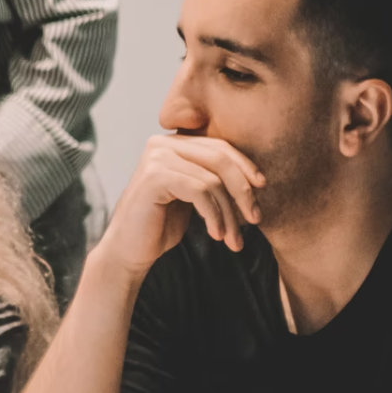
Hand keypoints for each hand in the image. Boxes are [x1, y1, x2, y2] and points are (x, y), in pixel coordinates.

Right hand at [93, 134, 263, 276]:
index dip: (245, 167)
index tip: (262, 189)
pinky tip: (216, 235)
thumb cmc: (161, 224)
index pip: (219, 147)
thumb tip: (255, 177)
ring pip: (212, 180)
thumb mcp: (193, 196)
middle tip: (255, 218)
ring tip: (232, 239)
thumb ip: (211, 177)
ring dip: (228, 213)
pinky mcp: (154, 176)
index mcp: (172, 143)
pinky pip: (199, 191)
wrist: (129, 250)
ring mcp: (156, 157)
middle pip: (220, 158)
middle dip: (242, 191)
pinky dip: (214, 215)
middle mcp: (162, 143)